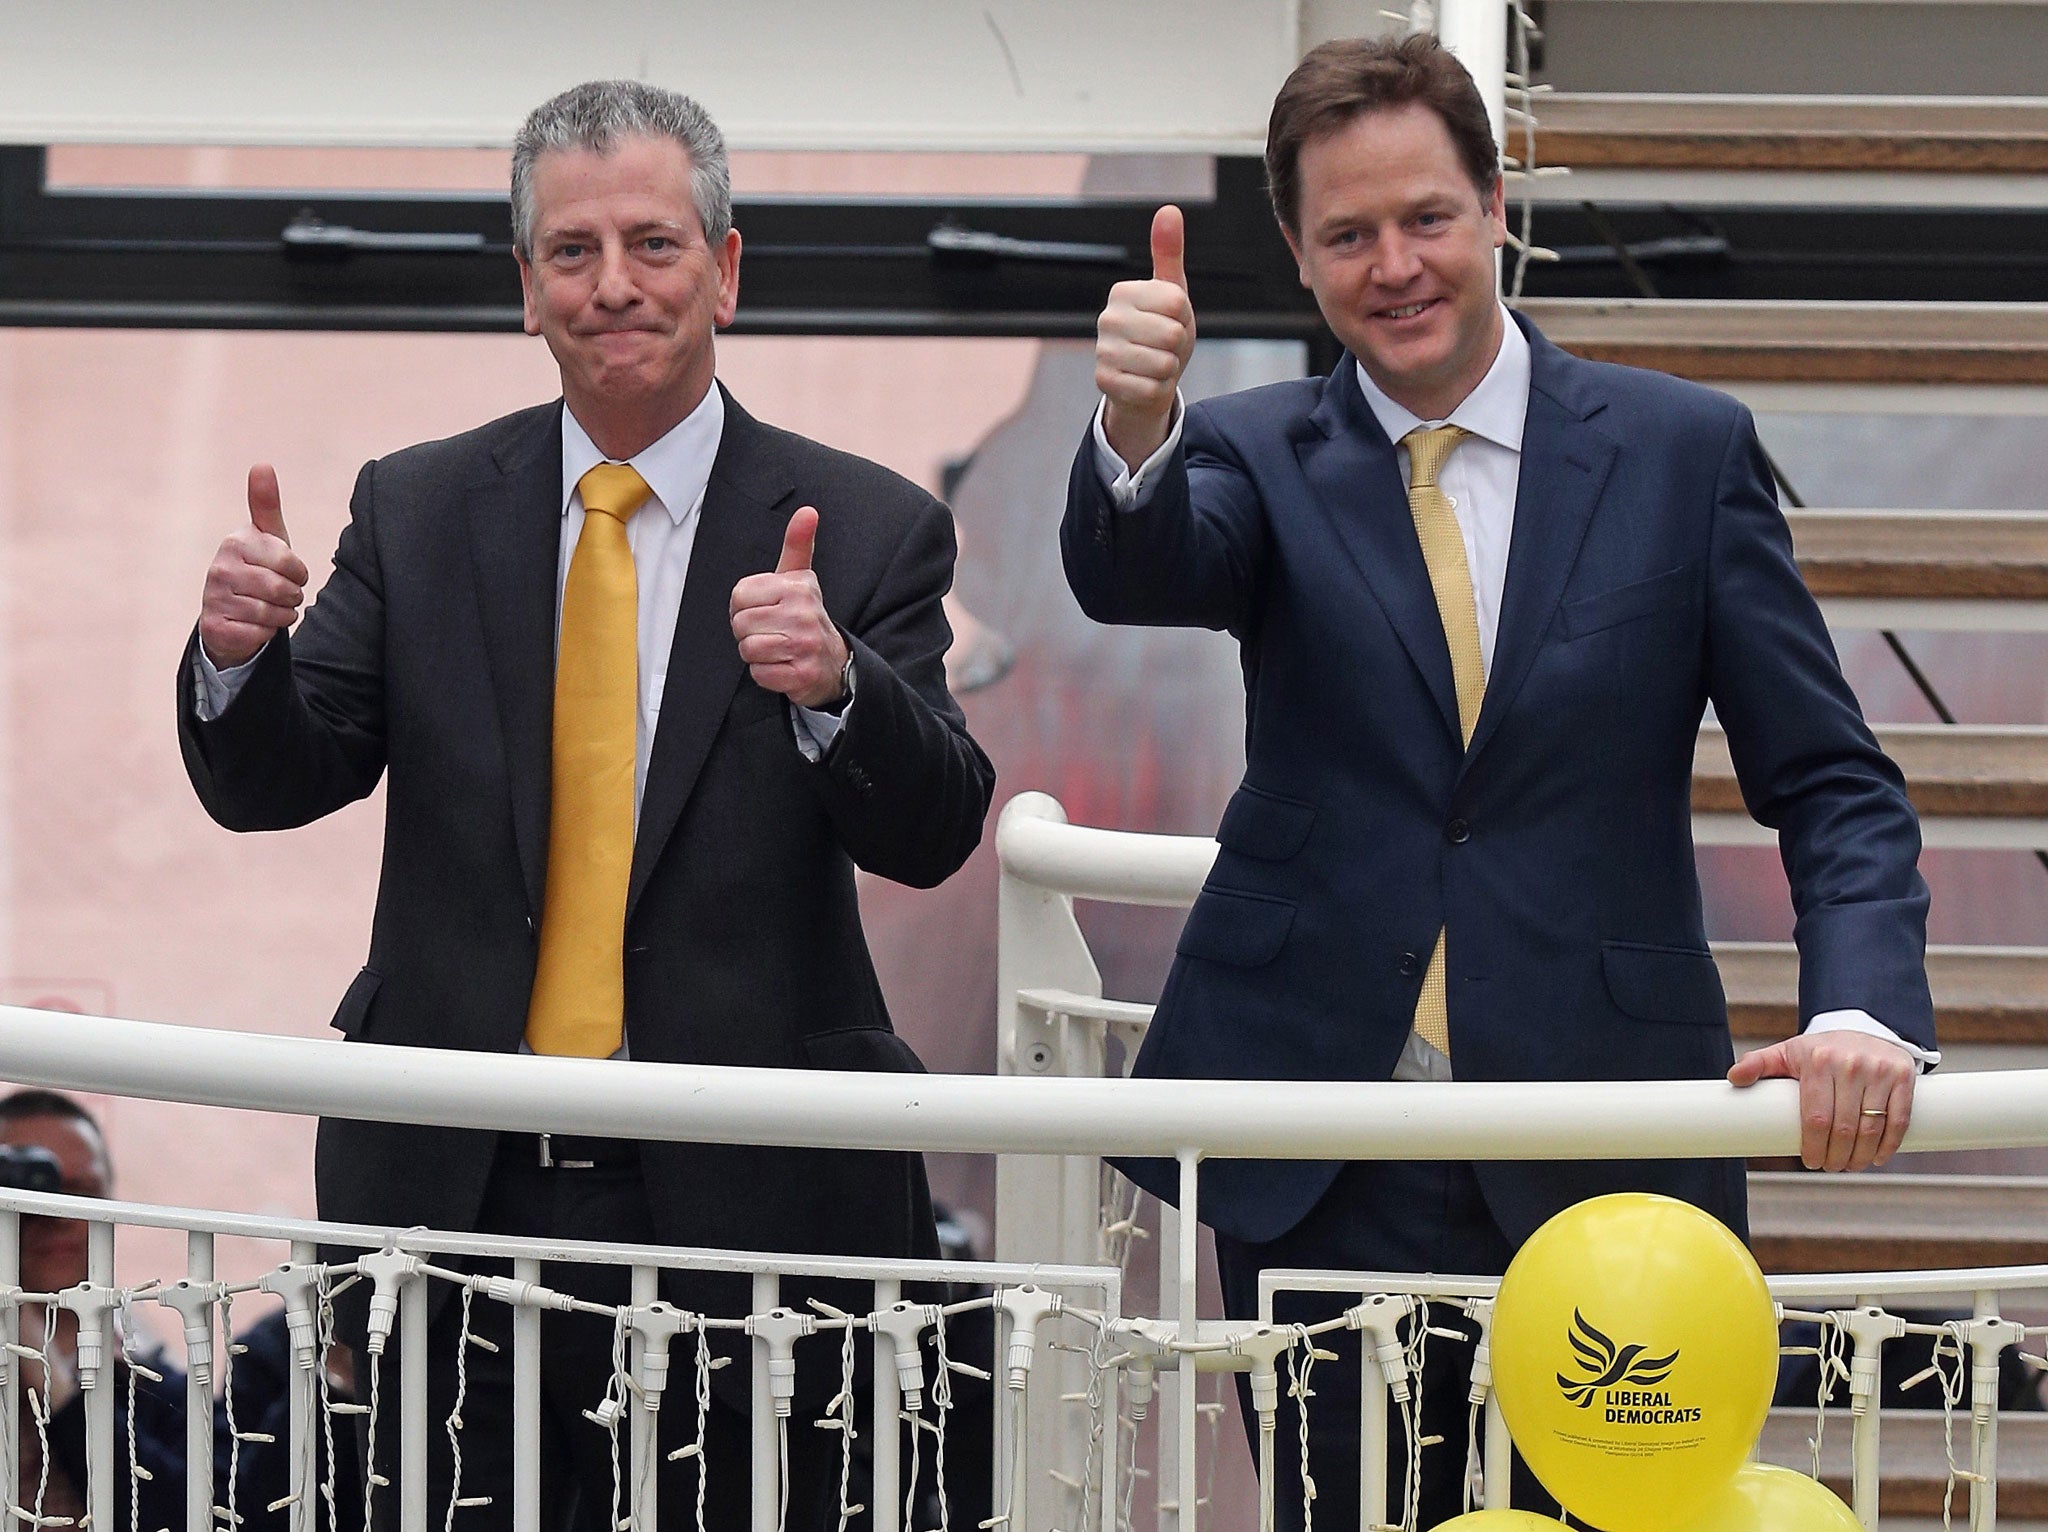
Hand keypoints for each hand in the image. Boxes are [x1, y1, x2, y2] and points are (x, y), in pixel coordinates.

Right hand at [198, 464, 309, 669]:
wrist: (232, 613)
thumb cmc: (258, 568)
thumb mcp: (268, 537)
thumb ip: (266, 504)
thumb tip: (261, 464)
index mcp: (235, 542)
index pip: (290, 563)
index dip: (299, 573)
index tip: (289, 572)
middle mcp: (218, 568)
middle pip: (283, 590)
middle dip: (292, 596)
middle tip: (281, 594)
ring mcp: (213, 599)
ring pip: (274, 615)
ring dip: (281, 616)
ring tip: (269, 608)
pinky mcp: (215, 628)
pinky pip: (260, 635)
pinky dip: (266, 634)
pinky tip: (254, 625)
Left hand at [729, 507, 849, 709]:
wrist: (833, 662)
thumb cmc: (805, 617)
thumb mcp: (800, 578)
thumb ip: (798, 544)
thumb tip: (808, 511)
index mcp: (798, 587)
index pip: (739, 595)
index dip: (744, 606)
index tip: (764, 609)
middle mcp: (804, 614)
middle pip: (741, 624)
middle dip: (749, 632)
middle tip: (771, 631)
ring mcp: (804, 646)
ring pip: (748, 649)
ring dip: (757, 654)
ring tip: (777, 648)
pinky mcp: (801, 675)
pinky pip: (759, 674)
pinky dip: (765, 673)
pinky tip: (783, 665)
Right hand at [1097, 204, 1195, 469]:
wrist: (1147, 377)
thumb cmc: (1162, 330)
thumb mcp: (1172, 291)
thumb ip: (1169, 252)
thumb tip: (1169, 209)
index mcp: (1123, 292)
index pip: (1177, 302)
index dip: (1183, 316)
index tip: (1170, 319)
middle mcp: (1107, 319)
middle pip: (1172, 334)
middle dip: (1177, 345)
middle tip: (1164, 345)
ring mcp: (1103, 352)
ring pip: (1163, 363)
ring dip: (1168, 368)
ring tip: (1156, 363)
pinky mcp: (1104, 382)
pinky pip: (1152, 388)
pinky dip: (1157, 389)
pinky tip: (1145, 382)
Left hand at [1727, 1029, 1916, 1171]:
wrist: (1865, 1027)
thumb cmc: (1821, 1049)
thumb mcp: (1788, 1051)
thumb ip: (1759, 1063)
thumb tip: (1733, 1079)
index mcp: (1818, 1060)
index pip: (1816, 1116)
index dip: (1813, 1146)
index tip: (1810, 1162)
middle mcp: (1851, 1064)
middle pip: (1844, 1127)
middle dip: (1836, 1156)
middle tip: (1830, 1167)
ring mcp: (1880, 1071)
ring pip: (1872, 1127)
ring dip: (1861, 1156)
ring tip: (1850, 1166)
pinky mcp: (1903, 1076)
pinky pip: (1899, 1119)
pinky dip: (1889, 1144)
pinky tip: (1877, 1158)